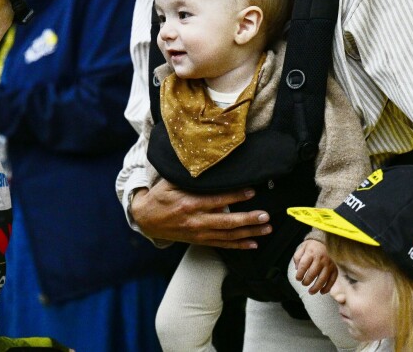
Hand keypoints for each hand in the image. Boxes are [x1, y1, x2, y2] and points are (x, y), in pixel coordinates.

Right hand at [130, 178, 271, 248]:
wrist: (146, 220)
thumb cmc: (159, 198)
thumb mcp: (169, 183)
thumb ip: (188, 177)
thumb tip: (205, 167)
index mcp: (189, 204)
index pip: (217, 200)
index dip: (235, 196)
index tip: (251, 191)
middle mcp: (196, 221)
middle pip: (227, 222)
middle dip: (248, 219)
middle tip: (265, 215)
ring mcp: (199, 233)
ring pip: (228, 235)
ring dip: (249, 232)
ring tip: (266, 228)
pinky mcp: (200, 241)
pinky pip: (223, 245)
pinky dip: (239, 245)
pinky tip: (253, 243)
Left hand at [293, 239, 337, 293]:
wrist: (326, 242)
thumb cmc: (312, 247)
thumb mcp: (302, 248)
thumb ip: (297, 258)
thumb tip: (297, 269)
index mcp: (311, 253)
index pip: (303, 265)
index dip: (299, 274)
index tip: (298, 278)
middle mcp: (321, 259)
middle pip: (313, 273)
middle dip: (306, 281)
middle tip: (304, 284)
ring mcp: (329, 264)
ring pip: (323, 278)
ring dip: (316, 287)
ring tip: (310, 291)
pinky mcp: (335, 268)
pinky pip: (332, 280)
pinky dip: (327, 287)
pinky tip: (322, 291)